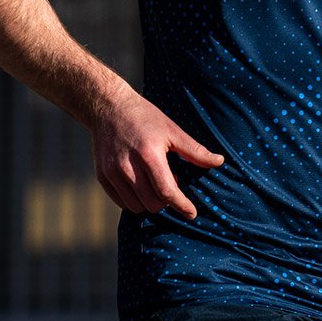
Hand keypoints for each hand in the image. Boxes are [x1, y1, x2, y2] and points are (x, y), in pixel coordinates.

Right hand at [88, 89, 223, 218]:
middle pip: (152, 203)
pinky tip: (140, 184)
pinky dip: (134, 200)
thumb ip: (194, 150)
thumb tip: (219, 161)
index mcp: (149, 155)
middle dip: (166, 201)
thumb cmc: (144, 118)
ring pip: (136, 207)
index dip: (182, 205)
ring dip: (149, 202)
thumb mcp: (172, 130)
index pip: (167, 191)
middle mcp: (128, 167)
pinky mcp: (102, 176)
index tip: (192, 213)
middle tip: (169, 182)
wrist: (108, 107)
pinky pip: (122, 202)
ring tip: (153, 182)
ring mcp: (112, 173)